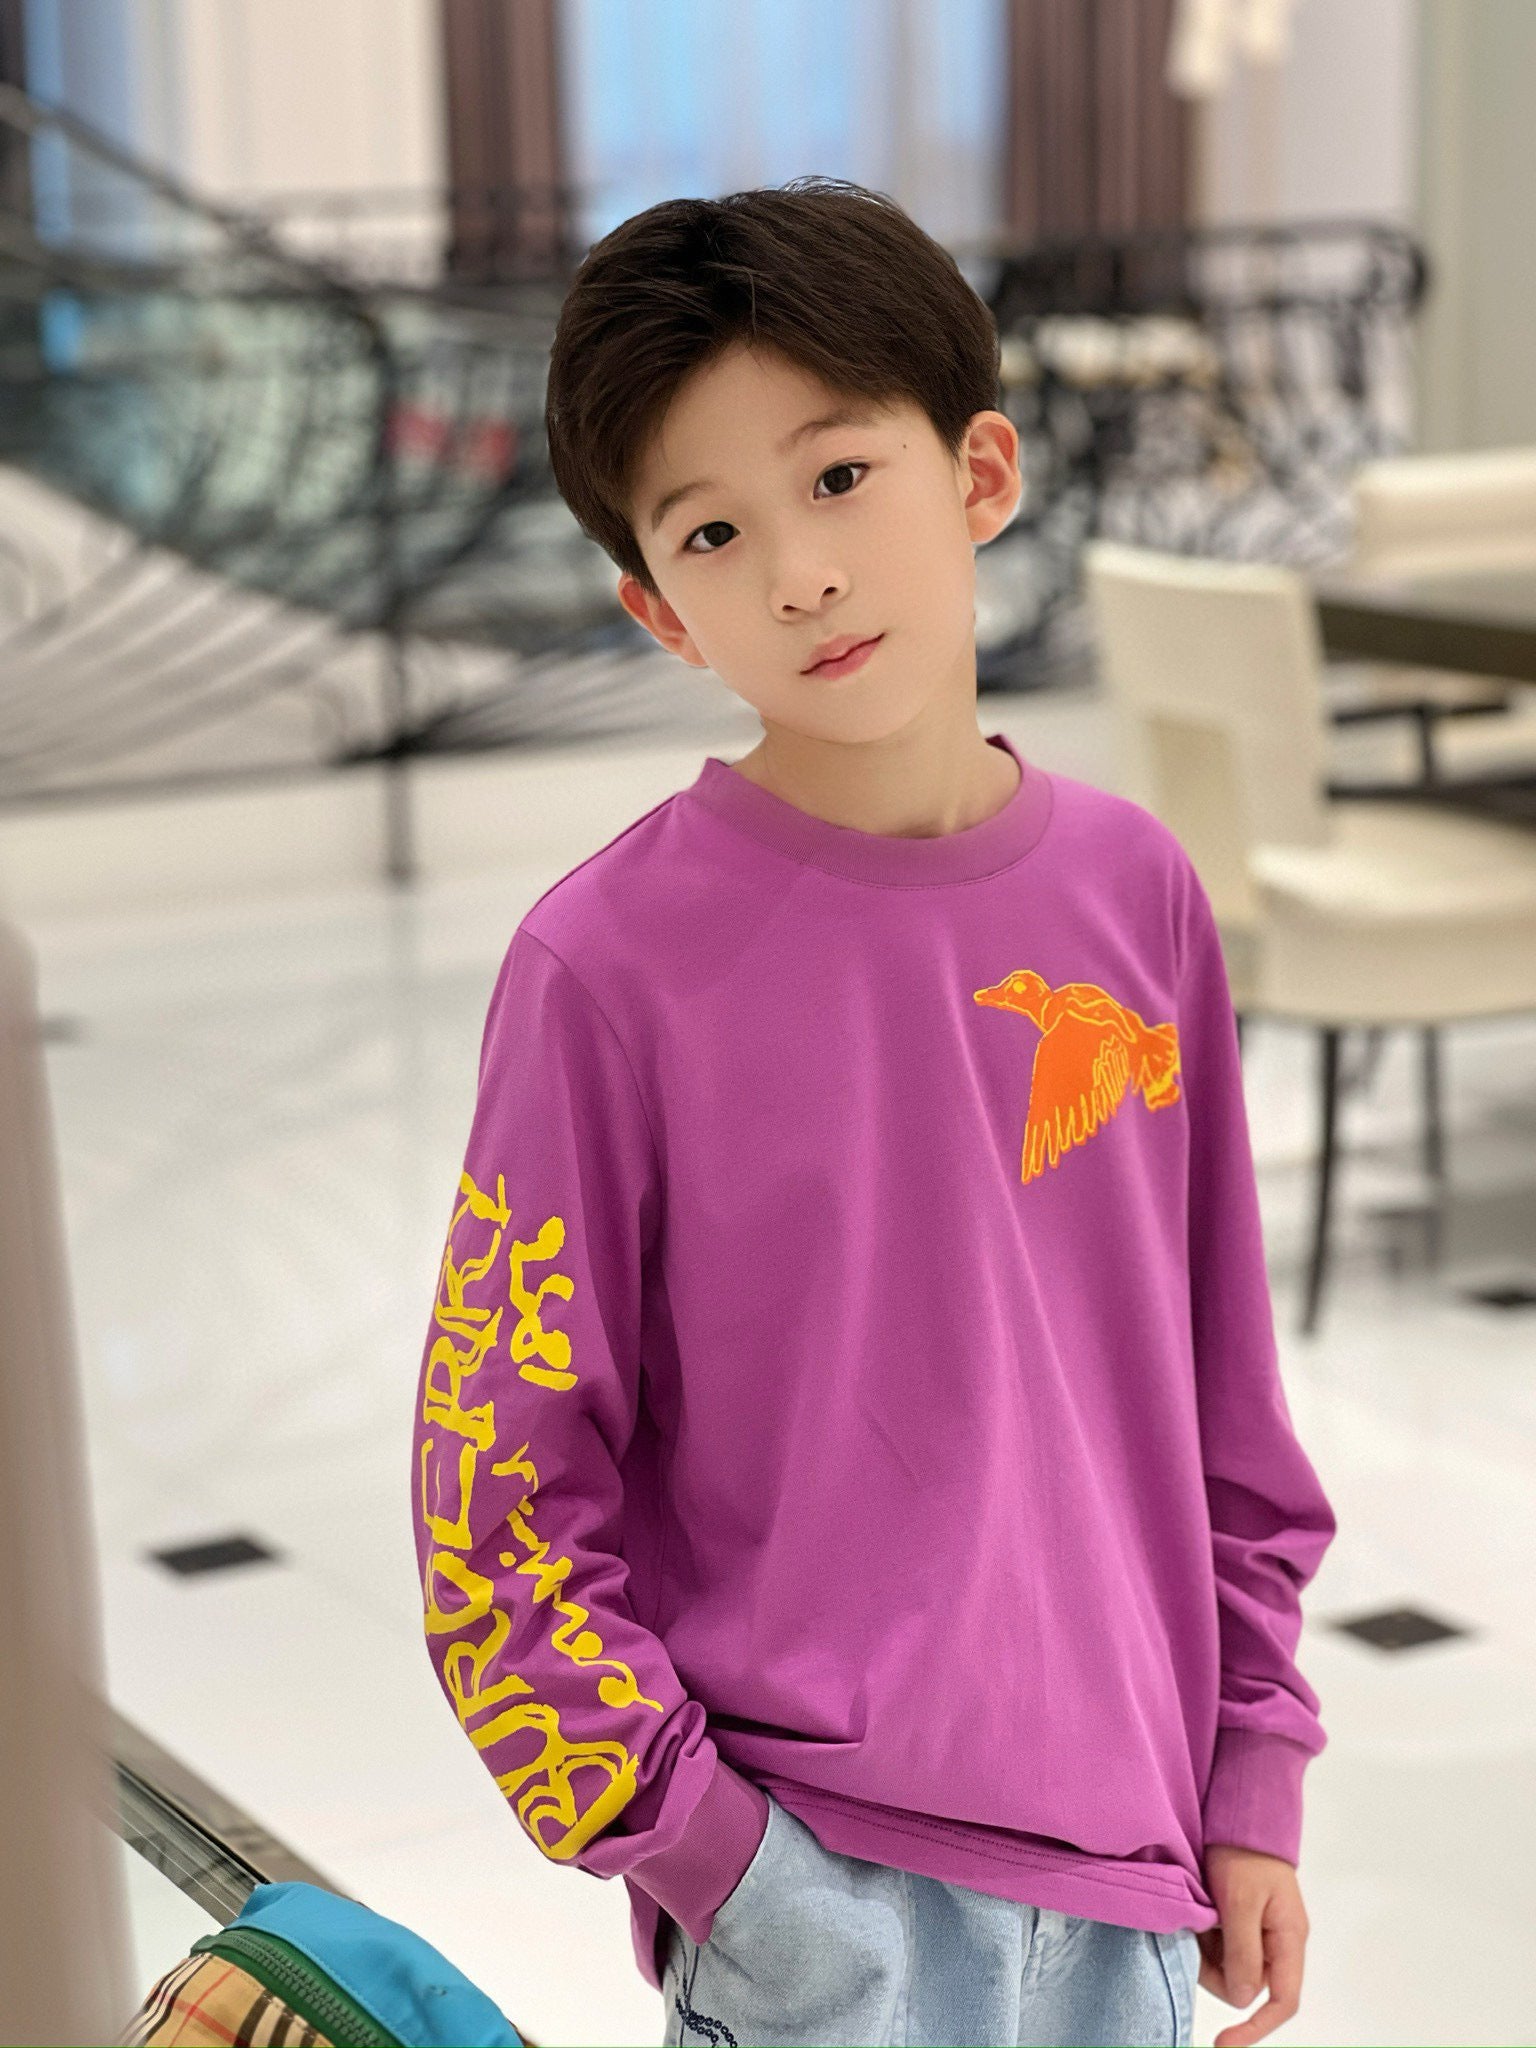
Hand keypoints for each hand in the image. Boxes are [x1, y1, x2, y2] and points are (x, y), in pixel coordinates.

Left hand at [1196, 1843, 1307, 2044]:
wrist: (1239, 1811)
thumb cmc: (1245, 1852)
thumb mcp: (1240, 1902)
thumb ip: (1243, 1953)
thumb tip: (1242, 2000)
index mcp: (1289, 1938)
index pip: (1283, 2001)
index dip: (1255, 2028)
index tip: (1223, 2043)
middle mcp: (1278, 1940)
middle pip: (1249, 1985)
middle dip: (1218, 1974)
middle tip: (1196, 1941)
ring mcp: (1260, 1930)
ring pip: (1232, 1967)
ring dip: (1209, 1953)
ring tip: (1198, 1919)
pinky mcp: (1241, 1920)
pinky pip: (1223, 1946)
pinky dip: (1207, 1938)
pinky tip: (1198, 1916)